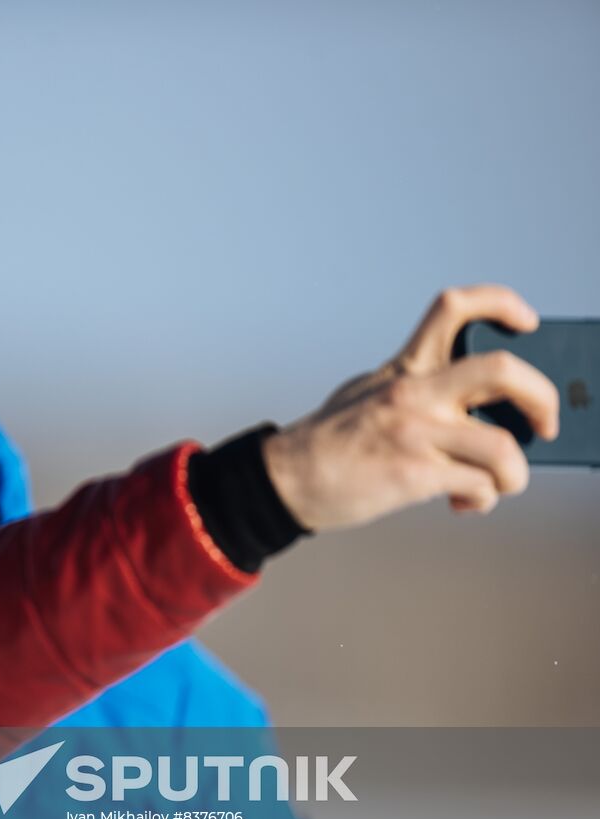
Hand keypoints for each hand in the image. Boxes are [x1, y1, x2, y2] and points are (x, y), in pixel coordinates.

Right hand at [263, 285, 560, 531]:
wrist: (287, 478)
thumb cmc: (331, 443)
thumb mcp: (369, 394)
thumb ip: (419, 393)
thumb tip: (479, 416)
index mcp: (404, 369)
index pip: (454, 307)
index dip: (502, 304)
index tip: (528, 324)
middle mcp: (413, 393)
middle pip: (502, 371)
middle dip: (543, 398)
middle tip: (545, 424)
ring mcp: (415, 433)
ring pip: (503, 447)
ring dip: (516, 474)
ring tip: (502, 483)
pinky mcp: (413, 474)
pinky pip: (479, 486)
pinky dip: (484, 499)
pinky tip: (465, 502)